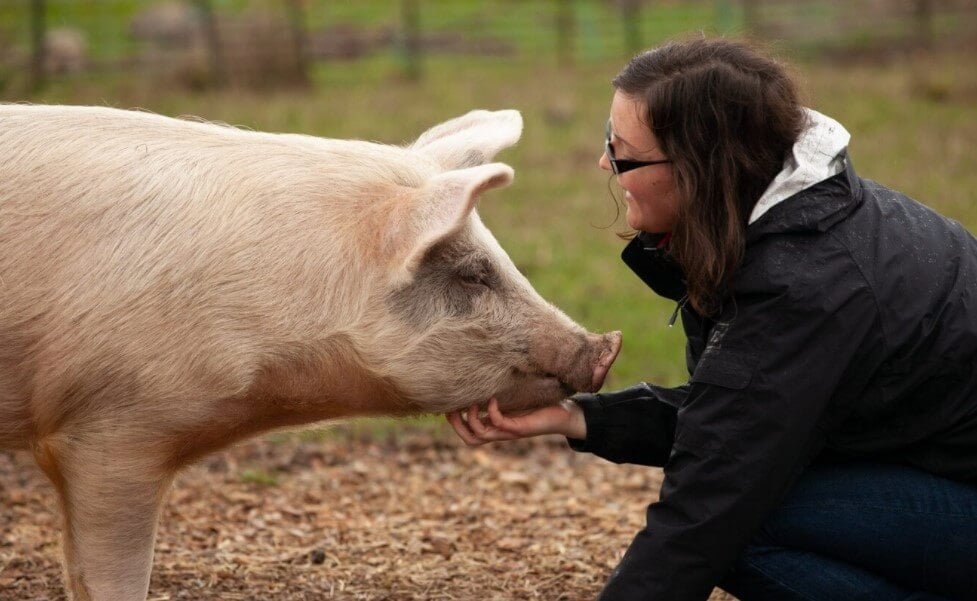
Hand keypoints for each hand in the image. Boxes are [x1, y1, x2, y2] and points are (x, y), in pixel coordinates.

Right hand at [445, 397, 585, 445]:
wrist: (566, 414)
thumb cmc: (541, 403)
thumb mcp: (516, 395)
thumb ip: (501, 389)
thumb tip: (485, 371)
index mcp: (496, 426)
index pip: (468, 431)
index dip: (454, 421)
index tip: (447, 403)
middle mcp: (500, 432)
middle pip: (469, 439)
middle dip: (456, 425)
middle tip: (450, 408)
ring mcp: (509, 431)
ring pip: (480, 436)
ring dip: (470, 420)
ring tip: (470, 403)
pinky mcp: (520, 428)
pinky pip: (499, 424)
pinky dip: (491, 412)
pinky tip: (493, 399)